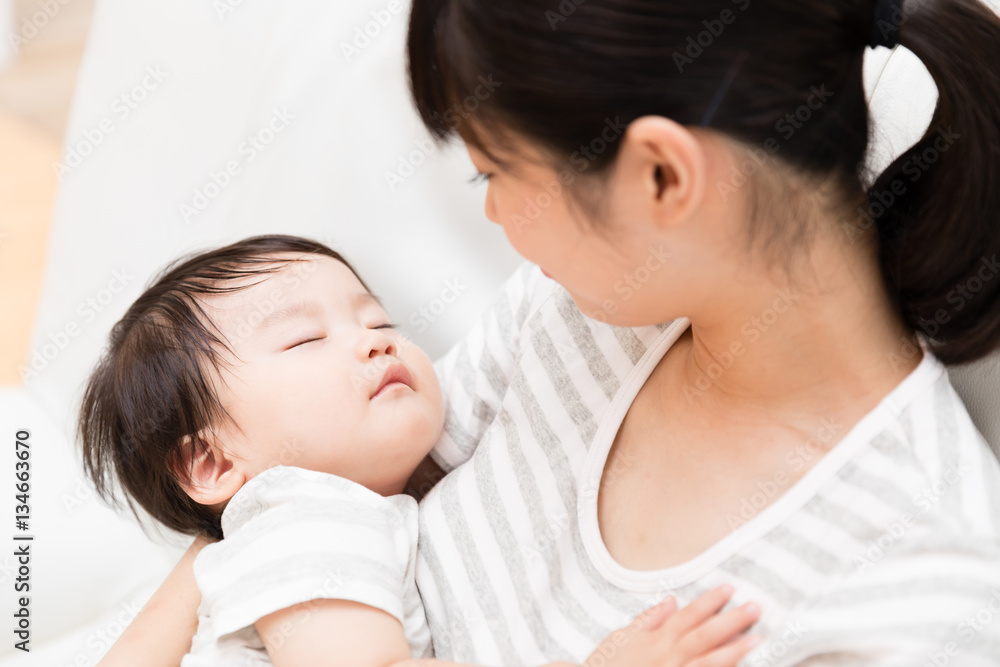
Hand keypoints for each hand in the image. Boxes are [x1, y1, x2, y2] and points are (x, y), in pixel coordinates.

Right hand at [582, 585, 760, 666]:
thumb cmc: (605, 665)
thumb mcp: (621, 637)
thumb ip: (648, 620)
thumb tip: (671, 601)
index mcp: (656, 639)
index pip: (688, 615)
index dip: (709, 602)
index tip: (729, 588)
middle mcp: (668, 657)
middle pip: (704, 636)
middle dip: (731, 621)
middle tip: (756, 608)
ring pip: (709, 663)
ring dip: (734, 651)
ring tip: (757, 640)